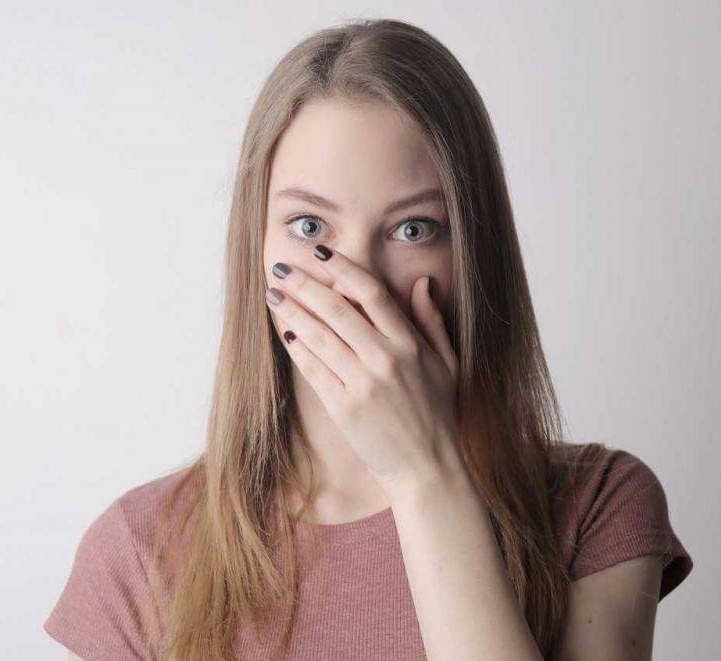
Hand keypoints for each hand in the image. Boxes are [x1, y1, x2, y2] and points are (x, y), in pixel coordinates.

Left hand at [264, 244, 461, 498]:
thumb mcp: (446, 364)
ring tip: (273, 296)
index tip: (321, 253)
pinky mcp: (343, 408)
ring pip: (319, 336)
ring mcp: (362, 384)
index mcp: (409, 345)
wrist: (427, 468)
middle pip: (336, 310)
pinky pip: (313, 370)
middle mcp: (384, 360)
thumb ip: (432, 321)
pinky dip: (298, 348)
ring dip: (292, 312)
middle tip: (282, 268)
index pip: (372, 293)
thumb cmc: (438, 414)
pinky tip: (285, 332)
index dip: (343, 269)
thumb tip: (422, 282)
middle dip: (305, 285)